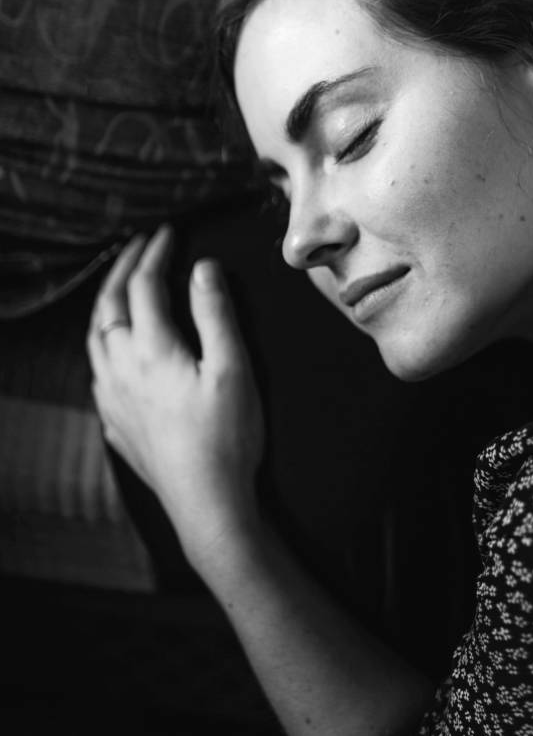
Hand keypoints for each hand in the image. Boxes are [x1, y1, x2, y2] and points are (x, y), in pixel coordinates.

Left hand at [88, 225, 264, 571]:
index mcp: (151, 350)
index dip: (156, 254)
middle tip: (140, 245)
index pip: (145, 287)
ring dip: (106, 304)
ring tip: (120, 286)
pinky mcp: (116, 424)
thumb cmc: (228, 437)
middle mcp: (122, 370)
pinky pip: (97, 370)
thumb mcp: (233, 368)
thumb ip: (215, 314)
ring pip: (95, 338)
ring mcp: (113, 400)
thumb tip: (203, 268)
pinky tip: (115, 348)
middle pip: (110, 307)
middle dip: (124, 270)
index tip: (169, 232)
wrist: (208, 503)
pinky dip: (103, 342)